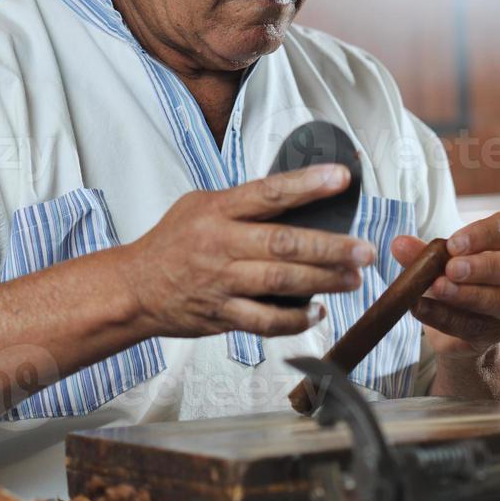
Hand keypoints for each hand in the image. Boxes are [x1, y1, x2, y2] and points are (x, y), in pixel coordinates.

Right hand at [122, 164, 375, 339]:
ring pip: (280, 283)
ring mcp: (221, 283)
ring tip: (353, 279)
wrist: (135, 288)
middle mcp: (220, 245)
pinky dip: (295, 320)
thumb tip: (295, 196)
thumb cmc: (172, 243)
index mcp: (217, 211)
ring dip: (323, 282)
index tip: (341, 178)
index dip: (307, 184)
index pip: (268, 193)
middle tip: (365, 249)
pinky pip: (265, 321)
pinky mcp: (221, 315)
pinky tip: (317, 312)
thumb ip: (241, 202)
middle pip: (283, 244)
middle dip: (330, 247)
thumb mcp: (199, 205)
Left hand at [391, 212, 499, 360]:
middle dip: (482, 266)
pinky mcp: (495, 334)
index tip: (453, 243)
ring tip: (437, 288)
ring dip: (468, 294)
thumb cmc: (452, 280)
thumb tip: (398, 244)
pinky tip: (421, 308)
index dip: (483, 234)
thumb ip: (422, 253)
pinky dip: (444, 317)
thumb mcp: (436, 263)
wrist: (456, 325)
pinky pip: (473, 326)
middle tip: (450, 268)